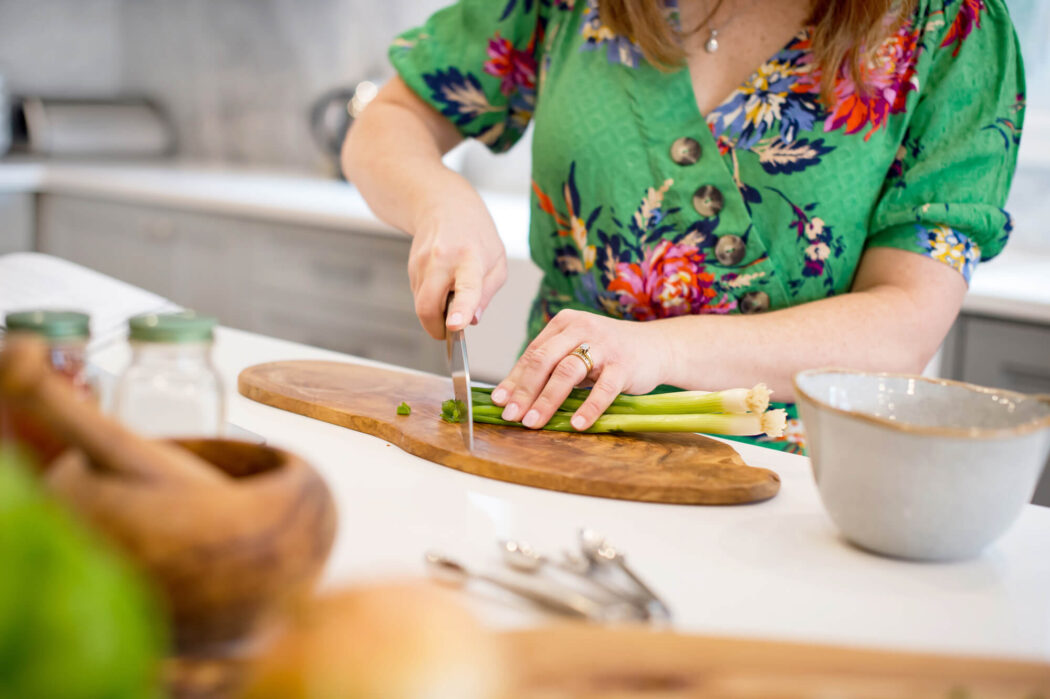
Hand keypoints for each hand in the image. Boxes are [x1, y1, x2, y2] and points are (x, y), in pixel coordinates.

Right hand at [408, 181, 507, 338]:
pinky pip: (419, 295)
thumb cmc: (476, 233)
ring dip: (434, 311)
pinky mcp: (411, 267)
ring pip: (421, 304)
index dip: (460, 309)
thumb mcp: (497, 261)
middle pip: (427, 306)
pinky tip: (442, 282)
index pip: (465, 288)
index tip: (455, 325)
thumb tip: (472, 320)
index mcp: (470, 258)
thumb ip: (487, 293)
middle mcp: (441, 260)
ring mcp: (422, 263)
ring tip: (451, 292)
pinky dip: (430, 299)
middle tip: (450, 329)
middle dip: (436, 328)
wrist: (444, 204)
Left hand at [490, 310, 669, 430]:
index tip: (500, 402)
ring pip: (567, 372)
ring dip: (547, 400)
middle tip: (511, 416)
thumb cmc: (607, 353)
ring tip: (534, 422)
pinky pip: (603, 388)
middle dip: (524, 390)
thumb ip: (548, 367)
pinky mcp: (624, 364)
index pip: (532, 353)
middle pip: (544, 360)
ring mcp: (604, 345)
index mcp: (564, 323)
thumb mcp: (575, 351)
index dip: (513, 379)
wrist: (656, 347)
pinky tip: (576, 424)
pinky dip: (588, 407)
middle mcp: (581, 328)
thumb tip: (511, 396)